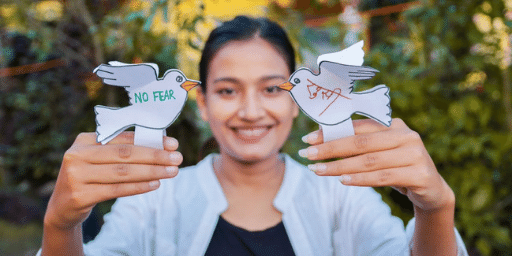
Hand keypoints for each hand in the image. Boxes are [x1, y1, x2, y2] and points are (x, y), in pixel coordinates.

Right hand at [44, 132, 181, 230]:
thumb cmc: (90, 177)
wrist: (62, 206)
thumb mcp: (99, 159)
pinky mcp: (80, 196)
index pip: (123, 138)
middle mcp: (77, 155)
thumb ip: (122, 150)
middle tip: (177, 158)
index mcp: (84, 140)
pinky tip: (155, 184)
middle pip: (125, 154)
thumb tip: (162, 145)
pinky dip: (138, 187)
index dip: (150, 140)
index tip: (173, 144)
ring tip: (172, 172)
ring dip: (152, 171)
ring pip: (123, 172)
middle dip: (155, 156)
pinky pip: (116, 190)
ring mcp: (76, 176)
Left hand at [299, 118, 454, 210]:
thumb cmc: (397, 166)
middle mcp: (405, 135)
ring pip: (369, 161)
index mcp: (393, 124)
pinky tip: (343, 181)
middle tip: (308, 155)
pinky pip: (384, 177)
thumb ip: (359, 142)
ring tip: (318, 170)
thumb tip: (321, 135)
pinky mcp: (420, 174)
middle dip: (330, 149)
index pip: (357, 126)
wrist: (431, 189)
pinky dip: (361, 179)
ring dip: (340, 166)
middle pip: (360, 142)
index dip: (331, 132)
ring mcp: (415, 154)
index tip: (308, 139)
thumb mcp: (380, 151)